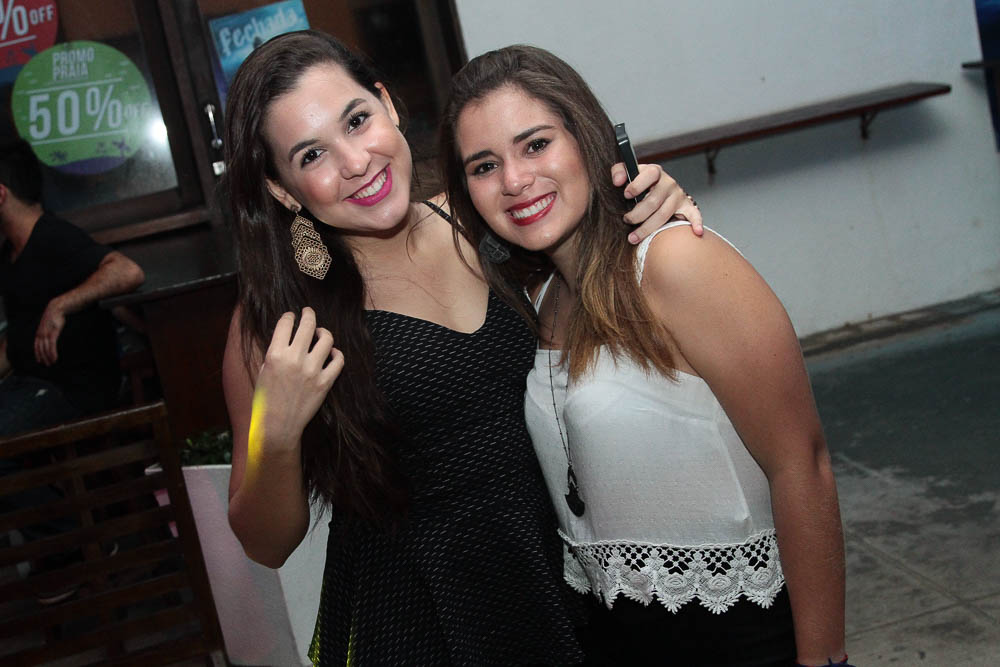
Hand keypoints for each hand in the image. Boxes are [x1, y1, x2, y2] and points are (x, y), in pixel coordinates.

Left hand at [34, 299, 66, 365]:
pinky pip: (51, 346)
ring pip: (45, 349)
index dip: (38, 354)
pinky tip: (55, 357)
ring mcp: (46, 334)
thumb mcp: (48, 324)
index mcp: (39, 332)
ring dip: (48, 357)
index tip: (40, 361)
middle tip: (47, 364)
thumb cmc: (54, 316)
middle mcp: (41, 334)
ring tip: (52, 362)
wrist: (57, 308)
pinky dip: (52, 353)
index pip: (36, 346)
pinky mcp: (53, 333)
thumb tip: (50, 335)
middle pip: (40, 349)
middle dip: (43, 358)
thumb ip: (48, 330)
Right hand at [252, 308, 343, 448]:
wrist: (277, 425)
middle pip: (308, 325)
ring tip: (321, 334)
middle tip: (308, 312)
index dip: (289, 316)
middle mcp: (294, 359)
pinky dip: (336, 353)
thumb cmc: (266, 399)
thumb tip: (287, 337)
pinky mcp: (325, 382)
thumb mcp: (263, 371)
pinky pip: (338, 360)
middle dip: (309, 314)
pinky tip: (331, 353)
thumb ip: (275, 352)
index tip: (292, 316)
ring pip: (327, 339)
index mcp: (275, 354)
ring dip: (324, 333)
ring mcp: (312, 370)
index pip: (286, 323)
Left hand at [611, 162, 702, 242]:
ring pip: (663, 215)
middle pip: (653, 201)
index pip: (649, 174)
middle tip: (626, 220)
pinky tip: (697, 232)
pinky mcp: (686, 206)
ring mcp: (678, 195)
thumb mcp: (629, 173)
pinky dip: (696, 223)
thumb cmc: (640, 184)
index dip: (636, 185)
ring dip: (647, 229)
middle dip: (637, 214)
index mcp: (654, 172)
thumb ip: (619, 171)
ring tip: (632, 238)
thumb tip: (617, 182)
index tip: (626, 195)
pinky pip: (694, 215)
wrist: (658, 188)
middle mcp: (668, 183)